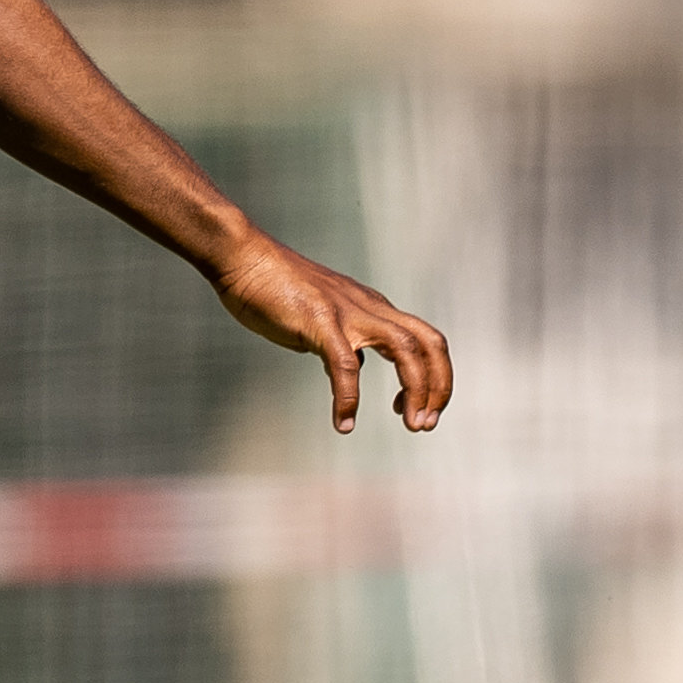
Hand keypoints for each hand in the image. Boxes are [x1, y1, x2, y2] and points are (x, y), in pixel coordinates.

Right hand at [211, 235, 452, 432]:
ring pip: (405, 349)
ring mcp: (347, 313)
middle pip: (429, 343)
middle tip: (425, 423)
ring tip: (408, 424)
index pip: (424, 341)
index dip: (434, 379)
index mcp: (373, 308)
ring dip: (415, 390)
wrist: (244, 258)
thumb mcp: (323, 318)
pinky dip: (349, 397)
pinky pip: (345, 364)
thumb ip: (345, 340)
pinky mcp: (320, 321)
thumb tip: (355, 365)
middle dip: (438, 386)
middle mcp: (369, 308)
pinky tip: (344, 421)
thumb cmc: (275, 287)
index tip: (419, 409)